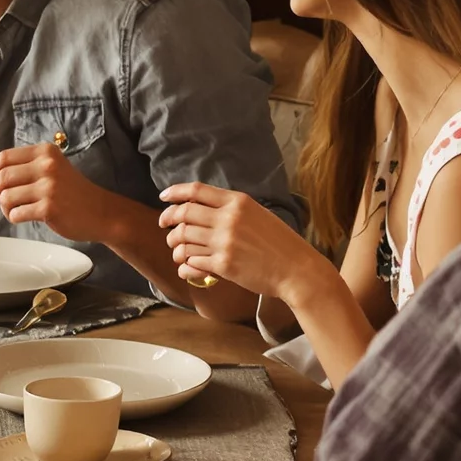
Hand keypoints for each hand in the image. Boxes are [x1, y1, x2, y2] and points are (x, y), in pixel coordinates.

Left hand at [0, 140, 119, 244]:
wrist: (102, 213)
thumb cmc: (73, 193)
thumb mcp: (53, 169)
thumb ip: (26, 168)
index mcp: (45, 152)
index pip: (4, 157)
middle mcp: (47, 165)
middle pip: (2, 177)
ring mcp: (49, 186)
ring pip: (6, 196)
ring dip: (5, 208)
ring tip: (15, 211)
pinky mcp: (49, 207)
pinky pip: (16, 213)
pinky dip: (14, 218)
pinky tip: (24, 217)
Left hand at [158, 183, 321, 299]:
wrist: (297, 270)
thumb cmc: (279, 243)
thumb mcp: (257, 214)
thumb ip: (230, 209)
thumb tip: (199, 208)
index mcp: (238, 202)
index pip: (196, 190)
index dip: (175, 192)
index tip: (163, 198)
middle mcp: (228, 219)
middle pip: (183, 214)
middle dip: (168, 219)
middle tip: (165, 227)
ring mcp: (224, 242)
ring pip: (183, 239)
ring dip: (175, 245)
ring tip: (177, 250)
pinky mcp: (223, 265)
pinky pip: (191, 262)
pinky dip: (184, 266)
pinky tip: (186, 268)